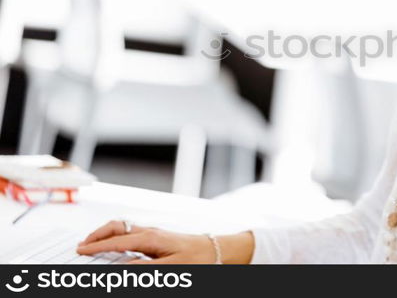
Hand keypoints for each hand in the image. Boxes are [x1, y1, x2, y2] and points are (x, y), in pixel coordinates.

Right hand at [76, 220, 254, 263]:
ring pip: (124, 228)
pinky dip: (118, 237)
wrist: (217, 250)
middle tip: (82, 245)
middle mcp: (150, 232)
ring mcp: (154, 233)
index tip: (79, 251)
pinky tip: (116, 245)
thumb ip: (144, 268)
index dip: (96, 247)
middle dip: (97, 234)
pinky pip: (132, 233)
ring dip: (106, 234)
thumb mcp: (171, 269)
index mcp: (151, 239)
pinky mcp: (159, 237)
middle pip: (117, 227)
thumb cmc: (198, 259)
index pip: (116, 242)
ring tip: (94, 244)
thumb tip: (121, 266)